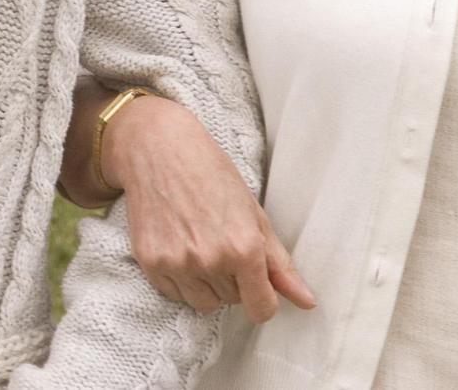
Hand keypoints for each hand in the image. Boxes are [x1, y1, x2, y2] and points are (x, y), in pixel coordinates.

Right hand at [103, 93, 316, 323]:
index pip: (261, 308)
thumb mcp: (254, 213)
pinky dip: (180, 279)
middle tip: (222, 240)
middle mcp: (211, 260)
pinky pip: (174, 295)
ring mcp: (177, 263)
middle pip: (233, 301)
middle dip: (233, 279)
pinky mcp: (150, 263)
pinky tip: (179, 245)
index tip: (257, 286)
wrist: (158, 148)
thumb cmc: (211, 173)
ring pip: (204, 303)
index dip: (263, 298)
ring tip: (200, 244)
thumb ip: (280, 263)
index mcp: (244, 247)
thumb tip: (307, 301)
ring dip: (207, 284)